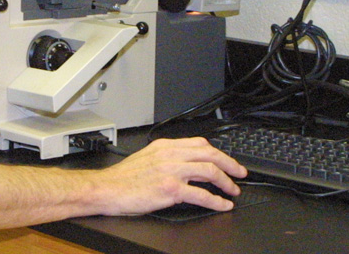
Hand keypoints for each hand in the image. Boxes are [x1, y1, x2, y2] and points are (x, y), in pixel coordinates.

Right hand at [88, 137, 247, 215]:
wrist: (107, 189)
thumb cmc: (124, 178)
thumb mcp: (147, 158)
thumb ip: (167, 157)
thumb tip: (187, 165)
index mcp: (164, 146)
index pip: (199, 143)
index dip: (218, 152)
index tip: (227, 161)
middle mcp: (169, 155)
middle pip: (209, 153)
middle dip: (230, 164)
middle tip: (240, 174)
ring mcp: (170, 171)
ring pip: (209, 171)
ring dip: (226, 182)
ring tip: (233, 191)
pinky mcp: (170, 189)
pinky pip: (201, 194)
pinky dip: (216, 201)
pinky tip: (222, 205)